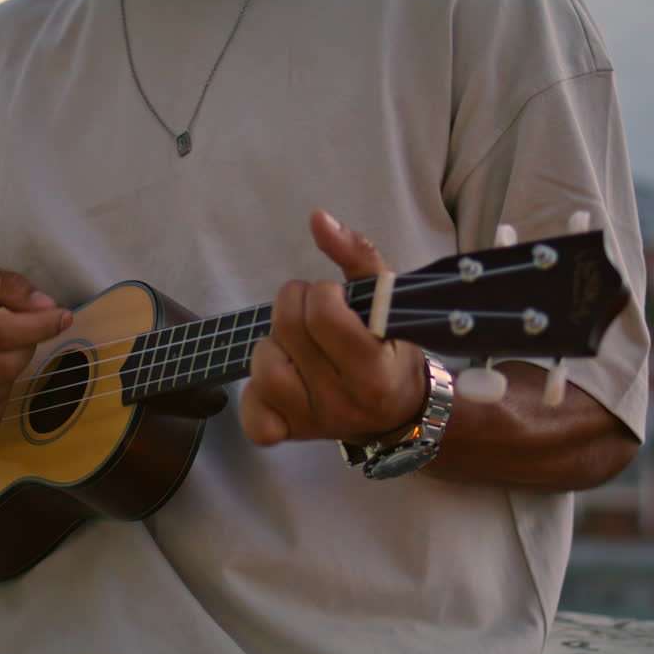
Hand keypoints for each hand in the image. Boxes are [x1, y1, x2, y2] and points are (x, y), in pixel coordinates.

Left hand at [240, 211, 426, 446]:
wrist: (399, 412)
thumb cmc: (390, 349)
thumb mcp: (389, 299)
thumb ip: (358, 254)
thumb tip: (317, 219)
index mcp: (374, 372)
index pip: (324, 315)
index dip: (322, 293)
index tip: (335, 297)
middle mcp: (343, 402)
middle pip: (288, 332)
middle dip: (295, 306)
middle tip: (312, 311)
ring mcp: (313, 422)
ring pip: (264, 370)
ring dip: (274, 344)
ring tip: (296, 344)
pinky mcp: (289, 434)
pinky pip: (254, 419)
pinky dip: (256, 396)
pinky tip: (281, 377)